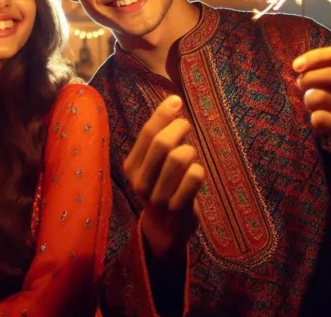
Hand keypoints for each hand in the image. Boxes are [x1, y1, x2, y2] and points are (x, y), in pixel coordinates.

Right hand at [124, 95, 205, 258]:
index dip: (163, 114)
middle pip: (162, 144)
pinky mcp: (178, 209)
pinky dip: (199, 170)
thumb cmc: (162, 187)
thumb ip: (157, 139)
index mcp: (131, 167)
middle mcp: (141, 182)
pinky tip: (196, 175)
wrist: (164, 230)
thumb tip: (173, 102)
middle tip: (186, 126)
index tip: (176, 100)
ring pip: (179, 159)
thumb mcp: (151, 166)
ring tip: (190, 155)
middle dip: (179, 128)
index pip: (147, 134)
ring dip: (190, 151)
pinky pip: (194, 177)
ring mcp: (159, 198)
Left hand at [294, 43, 330, 176]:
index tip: (298, 65)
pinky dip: (313, 117)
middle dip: (310, 77)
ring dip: (308, 98)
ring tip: (310, 101)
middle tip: (300, 83)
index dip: (320, 56)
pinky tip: (318, 119)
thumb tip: (301, 65)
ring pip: (324, 97)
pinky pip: (322, 119)